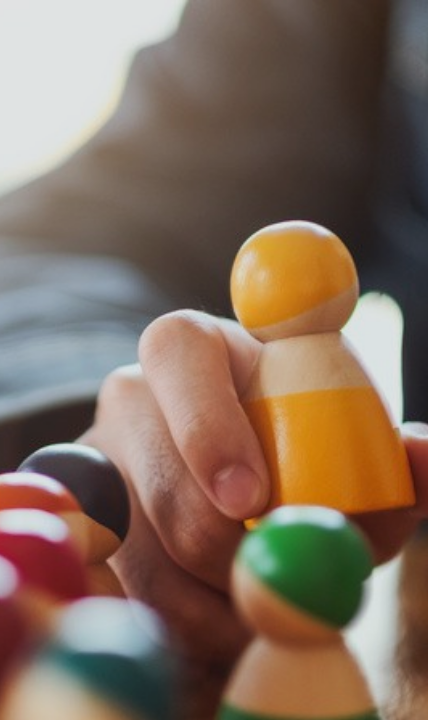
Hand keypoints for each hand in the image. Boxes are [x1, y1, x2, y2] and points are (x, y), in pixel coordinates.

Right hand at [79, 308, 427, 718]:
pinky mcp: (94, 530)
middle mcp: (131, 398)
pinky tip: (227, 609)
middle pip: (160, 481)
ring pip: (147, 554)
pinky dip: (192, 621)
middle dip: (229, 548)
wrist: (224, 468)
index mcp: (192, 349)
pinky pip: (134, 593)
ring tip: (268, 597)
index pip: (177, 355)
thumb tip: (420, 455)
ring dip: (219, 596)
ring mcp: (100, 465)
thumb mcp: (334, 431)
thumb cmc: (285, 438)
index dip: (210, 427)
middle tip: (278, 577)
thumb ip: (384, 446)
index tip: (253, 497)